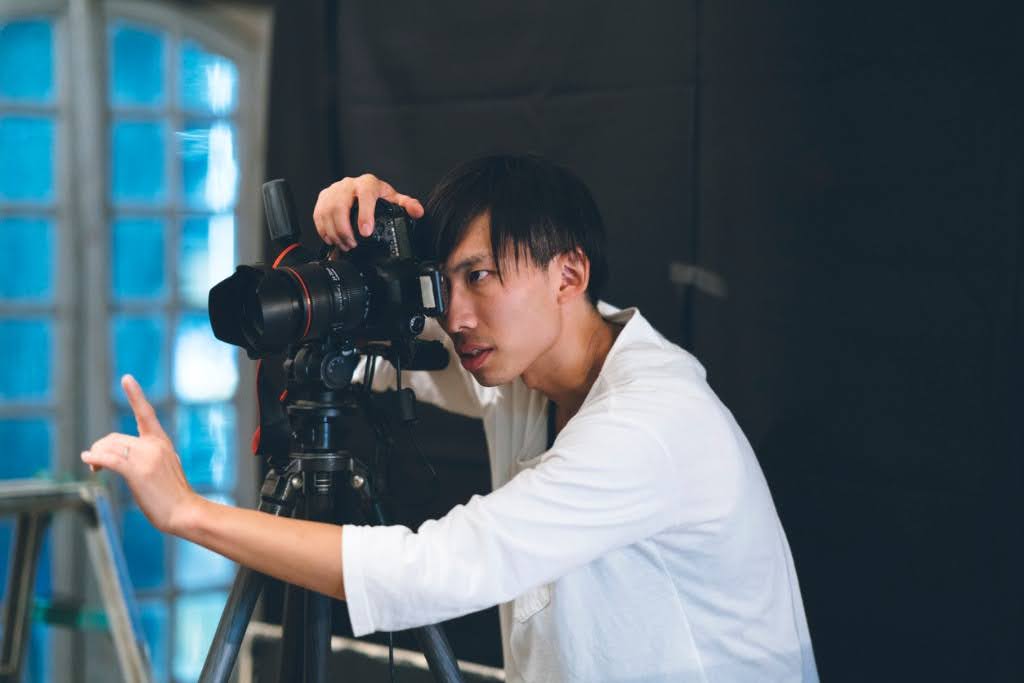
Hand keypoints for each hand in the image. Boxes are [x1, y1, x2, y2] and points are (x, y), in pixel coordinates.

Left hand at [81, 375, 196, 534]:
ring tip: (93, 467)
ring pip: (110, 447)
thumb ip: (148, 457)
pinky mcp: (138, 471)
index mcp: (162, 442)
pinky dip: (95, 458)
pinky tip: (87, 459)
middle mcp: (154, 445)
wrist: (185, 511)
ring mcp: (147, 457)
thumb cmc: (174, 495)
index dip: (135, 395)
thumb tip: (119, 458)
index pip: (146, 413)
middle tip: (94, 462)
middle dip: (100, 447)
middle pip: (116, 437)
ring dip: (96, 455)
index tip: (127, 378)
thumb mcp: (165, 468)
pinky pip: (110, 459)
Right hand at [313, 173, 423, 249]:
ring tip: (345, 245)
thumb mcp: (393, 199)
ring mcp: (333, 191)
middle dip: (345, 229)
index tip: (365, 232)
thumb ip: (406, 205)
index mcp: (367, 183)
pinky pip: (318, 215)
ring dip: (335, 233)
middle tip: (353, 244)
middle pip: (340, 205)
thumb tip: (418, 212)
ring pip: (327, 212)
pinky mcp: (323, 199)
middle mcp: (348, 184)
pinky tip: (333, 239)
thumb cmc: (377, 196)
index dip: (364, 214)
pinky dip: (324, 230)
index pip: (365, 195)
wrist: (361, 190)